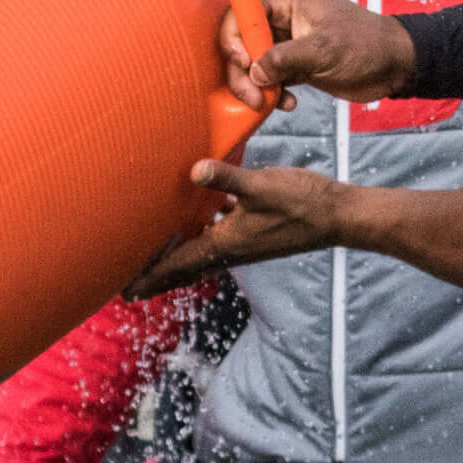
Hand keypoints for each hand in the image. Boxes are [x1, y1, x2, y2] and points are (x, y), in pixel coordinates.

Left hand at [124, 157, 352, 295]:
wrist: (337, 216)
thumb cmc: (301, 203)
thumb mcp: (261, 186)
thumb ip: (226, 178)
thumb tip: (194, 169)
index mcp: (225, 245)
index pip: (178, 267)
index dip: (150, 278)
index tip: (125, 292)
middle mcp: (230, 250)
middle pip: (184, 269)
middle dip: (157, 278)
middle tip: (130, 287)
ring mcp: (243, 244)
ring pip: (200, 256)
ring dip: (177, 259)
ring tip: (155, 257)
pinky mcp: (254, 234)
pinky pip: (218, 240)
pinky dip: (201, 236)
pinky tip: (198, 216)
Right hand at [227, 0, 413, 109]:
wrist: (394, 64)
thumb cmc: (366, 44)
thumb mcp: (324, 50)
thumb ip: (284, 58)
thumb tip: (254, 72)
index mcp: (284, 0)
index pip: (240, 13)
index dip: (234, 39)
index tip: (245, 64)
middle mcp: (280, 17)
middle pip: (240, 42)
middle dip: (243, 72)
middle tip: (255, 97)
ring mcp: (285, 42)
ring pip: (252, 64)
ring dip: (256, 87)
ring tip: (271, 103)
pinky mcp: (293, 64)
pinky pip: (268, 78)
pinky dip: (271, 93)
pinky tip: (288, 103)